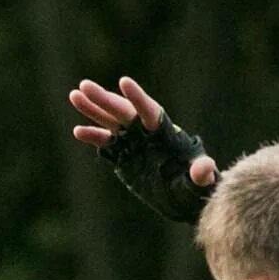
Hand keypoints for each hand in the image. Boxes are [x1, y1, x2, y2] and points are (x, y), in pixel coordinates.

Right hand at [68, 76, 217, 221]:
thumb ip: (202, 172)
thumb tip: (204, 169)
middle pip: (123, 112)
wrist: (184, 197)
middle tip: (84, 85)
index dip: (137, 97)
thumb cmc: (196, 185)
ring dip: (92, 109)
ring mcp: (133, 143)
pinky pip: (106, 144)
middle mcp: (146, 133)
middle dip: (104, 100)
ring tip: (74, 94)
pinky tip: (78, 131)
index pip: (149, 111)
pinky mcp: (123, 156)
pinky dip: (93, 137)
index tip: (124, 82)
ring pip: (110, 122)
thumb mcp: (200, 180)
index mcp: (165, 132)